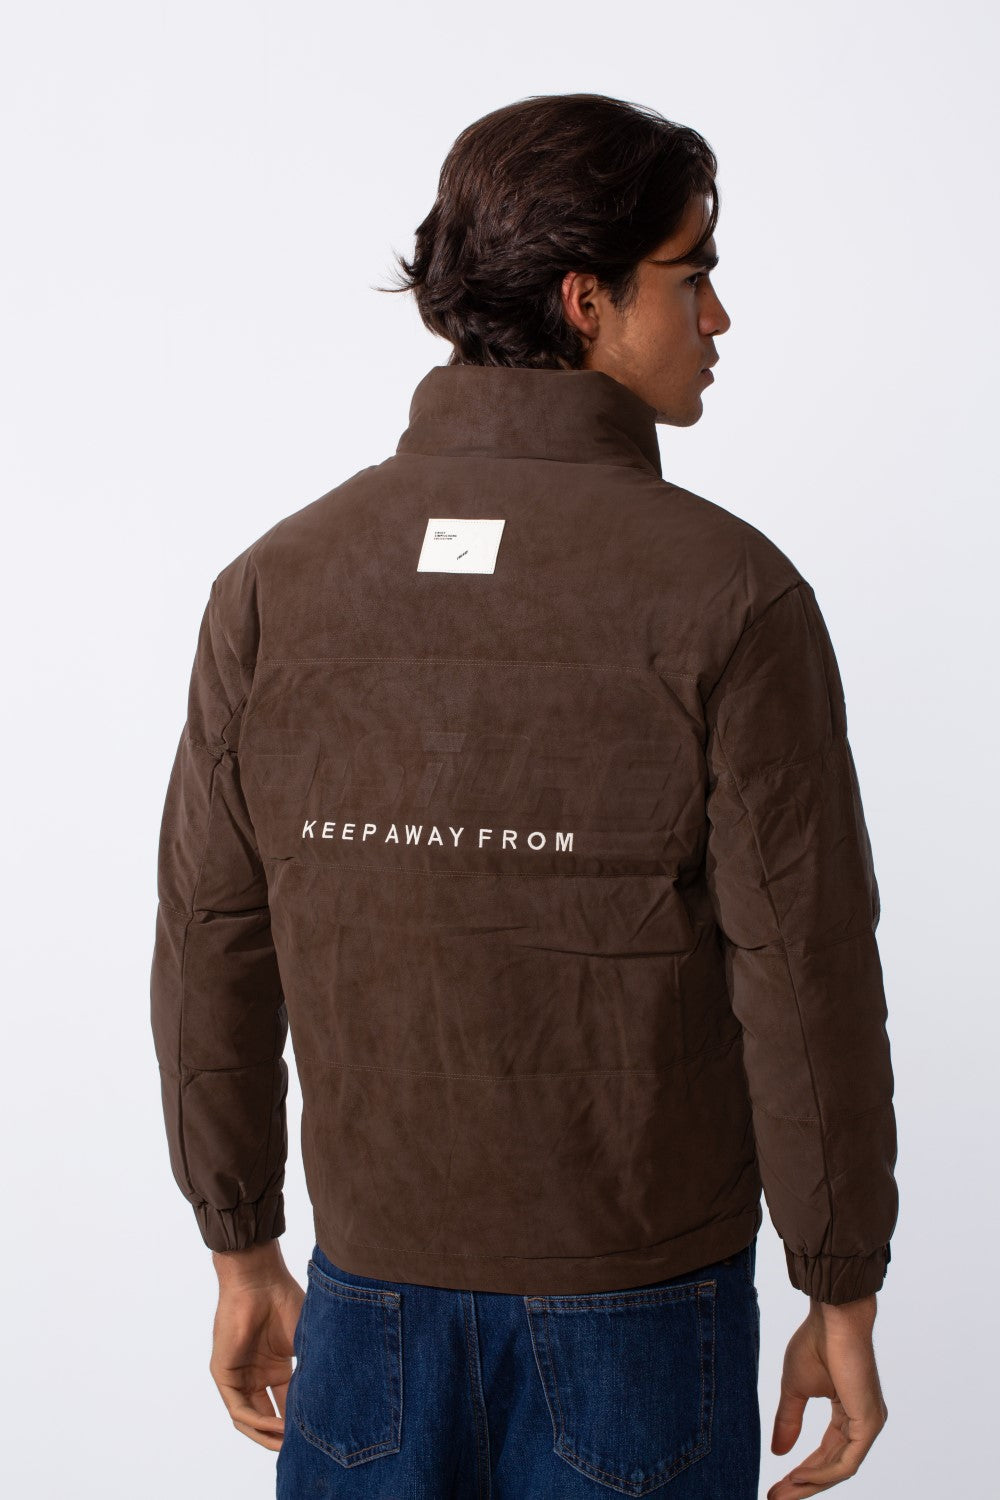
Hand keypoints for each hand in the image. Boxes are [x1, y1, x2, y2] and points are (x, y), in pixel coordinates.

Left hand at [208, 1240, 305, 1450]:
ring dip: (269, 1434)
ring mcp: (239, 1375)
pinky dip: (258, 1421)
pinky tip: (278, 1425)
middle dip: (284, 1435)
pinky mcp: (223, 1374)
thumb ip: (312, 1370)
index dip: (301, 1421)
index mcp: (277, 1366)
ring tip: (290, 1443)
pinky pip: (239, 1409)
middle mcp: (257, 1374)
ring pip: (251, 1419)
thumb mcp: (305, 1342)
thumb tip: (334, 1399)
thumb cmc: (285, 1300)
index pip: (288, 1403)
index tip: (320, 1434)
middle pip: (268, 1416)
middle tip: (304, 1449)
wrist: (259, 1278)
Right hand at [767, 1293, 887, 1498]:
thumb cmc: (816, 1341)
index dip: (801, 1470)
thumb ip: (789, 1420)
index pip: (826, 1452)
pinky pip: (847, 1461)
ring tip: (782, 1493)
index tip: (776, 1485)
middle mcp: (863, 1421)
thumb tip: (778, 1453)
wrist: (833, 1316)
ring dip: (809, 1483)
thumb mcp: (795, 1388)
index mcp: (849, 1412)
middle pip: (832, 1465)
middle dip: (803, 1484)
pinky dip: (823, 1472)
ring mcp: (869, 1423)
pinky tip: (800, 1477)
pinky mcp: (869, 1422)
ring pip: (840, 1468)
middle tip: (775, 1497)